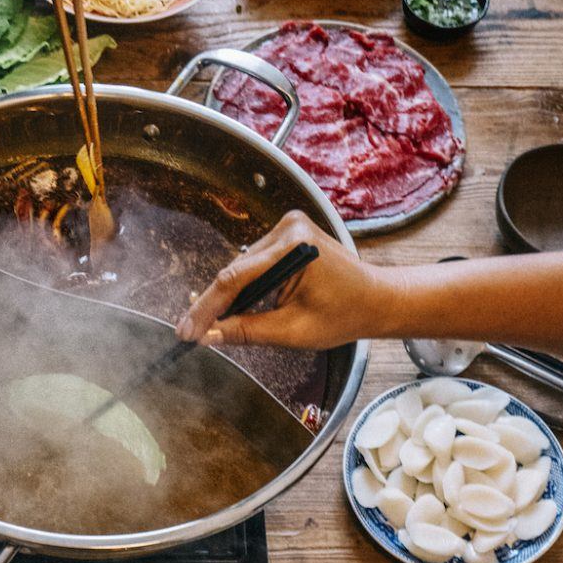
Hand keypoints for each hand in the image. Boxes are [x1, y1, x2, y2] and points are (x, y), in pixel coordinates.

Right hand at [176, 212, 400, 349]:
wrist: (375, 298)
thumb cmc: (343, 315)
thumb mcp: (293, 331)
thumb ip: (247, 331)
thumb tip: (209, 336)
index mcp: (294, 248)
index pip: (234, 279)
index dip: (206, 308)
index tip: (187, 331)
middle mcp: (289, 228)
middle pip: (235, 270)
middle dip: (214, 303)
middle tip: (192, 332)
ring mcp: (289, 226)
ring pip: (242, 266)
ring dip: (229, 294)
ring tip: (209, 323)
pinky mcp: (289, 232)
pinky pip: (254, 261)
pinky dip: (244, 284)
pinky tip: (235, 306)